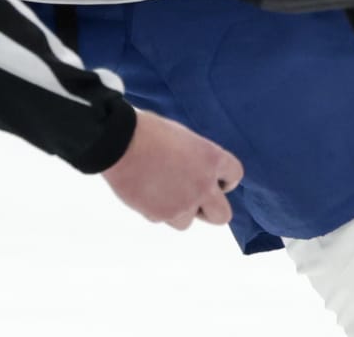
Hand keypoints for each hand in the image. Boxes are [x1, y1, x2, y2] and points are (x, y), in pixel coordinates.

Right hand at [100, 109, 242, 229]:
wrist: (118, 142)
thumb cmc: (149, 131)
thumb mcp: (183, 138)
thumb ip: (196, 159)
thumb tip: (195, 172)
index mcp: (212, 159)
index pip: (235, 175)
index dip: (225, 180)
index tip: (215, 180)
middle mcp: (203, 185)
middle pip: (222, 215)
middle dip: (210, 209)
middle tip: (196, 200)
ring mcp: (183, 204)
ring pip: (188, 221)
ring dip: (178, 211)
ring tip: (161, 192)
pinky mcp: (160, 215)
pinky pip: (163, 219)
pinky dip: (156, 210)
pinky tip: (145, 192)